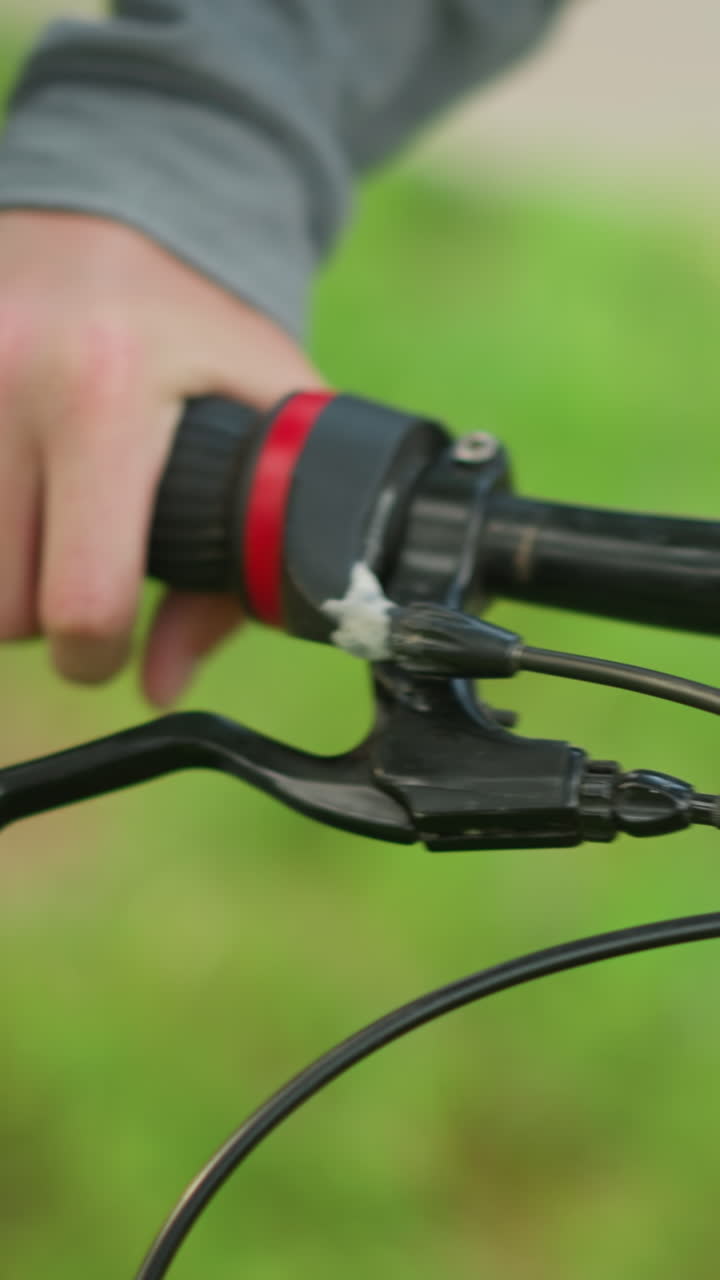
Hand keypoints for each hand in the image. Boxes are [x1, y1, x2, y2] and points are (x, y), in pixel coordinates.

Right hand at [0, 211, 322, 704]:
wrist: (122, 195)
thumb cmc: (202, 327)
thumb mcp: (261, 425)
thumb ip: (236, 567)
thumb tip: (158, 683)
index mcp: (106, 394)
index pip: (79, 598)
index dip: (96, 651)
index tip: (105, 642)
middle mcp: (4, 375)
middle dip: (42, 617)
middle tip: (77, 575)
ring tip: (39, 533)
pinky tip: (10, 503)